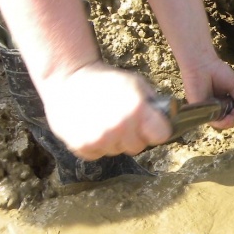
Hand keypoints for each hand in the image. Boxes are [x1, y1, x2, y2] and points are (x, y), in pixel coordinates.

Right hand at [39, 61, 173, 157]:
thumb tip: (165, 120)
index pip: (161, 135)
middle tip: (123, 120)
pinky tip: (92, 127)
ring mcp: (100, 139)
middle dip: (134, 136)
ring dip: (115, 140)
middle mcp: (119, 127)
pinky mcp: (82, 147)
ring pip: (118, 151)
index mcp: (137, 109)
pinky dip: (97, 145)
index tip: (150, 125)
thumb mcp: (136, 83)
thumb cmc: (106, 80)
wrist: (68, 80)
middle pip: (139, 147)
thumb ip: (152, 104)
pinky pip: (99, 154)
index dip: (156, 130)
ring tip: (105, 121)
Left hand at [181, 58, 233, 128]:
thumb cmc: (218, 72)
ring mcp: (207, 109)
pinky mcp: (200, 110)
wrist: (203, 64)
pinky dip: (221, 122)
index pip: (230, 114)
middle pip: (225, 121)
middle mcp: (214, 107)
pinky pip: (211, 121)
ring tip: (233, 116)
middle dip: (233, 120)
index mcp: (222, 101)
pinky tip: (228, 116)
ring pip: (218, 124)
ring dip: (229, 123)